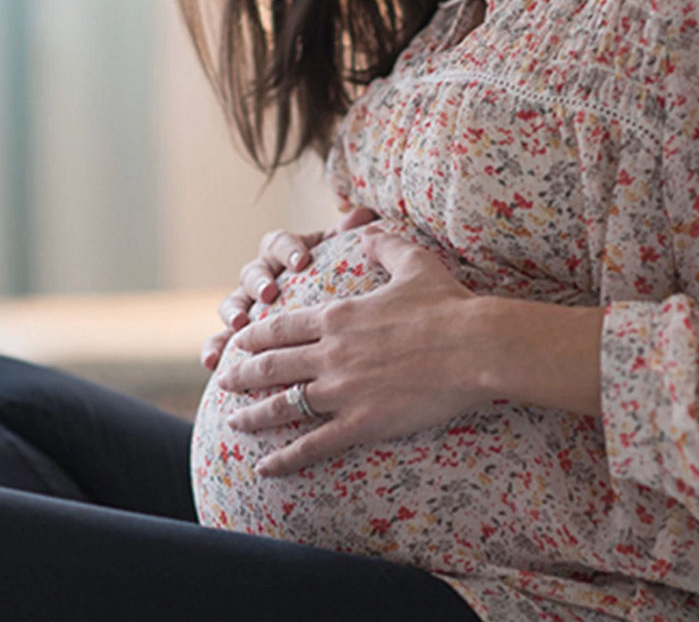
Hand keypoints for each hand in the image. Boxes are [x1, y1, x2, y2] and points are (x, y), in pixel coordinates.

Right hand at [199, 206, 378, 369]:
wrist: (332, 318)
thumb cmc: (339, 279)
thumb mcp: (345, 257)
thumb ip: (349, 237)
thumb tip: (363, 214)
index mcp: (284, 252)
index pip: (279, 243)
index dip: (288, 249)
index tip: (302, 260)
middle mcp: (262, 275)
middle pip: (252, 272)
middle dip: (259, 281)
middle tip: (270, 293)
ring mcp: (249, 304)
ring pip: (233, 303)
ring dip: (232, 312)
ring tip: (238, 325)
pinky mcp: (242, 335)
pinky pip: (221, 339)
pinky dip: (213, 348)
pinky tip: (211, 362)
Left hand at [216, 230, 490, 475]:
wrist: (475, 347)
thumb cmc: (449, 304)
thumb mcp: (414, 263)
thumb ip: (384, 245)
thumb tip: (368, 229)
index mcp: (337, 316)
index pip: (281, 326)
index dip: (254, 335)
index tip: (238, 340)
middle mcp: (330, 353)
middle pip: (270, 365)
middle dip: (241, 373)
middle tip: (223, 379)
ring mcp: (342, 390)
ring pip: (282, 405)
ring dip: (253, 415)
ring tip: (232, 423)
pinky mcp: (361, 422)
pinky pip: (312, 444)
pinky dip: (284, 458)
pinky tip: (265, 468)